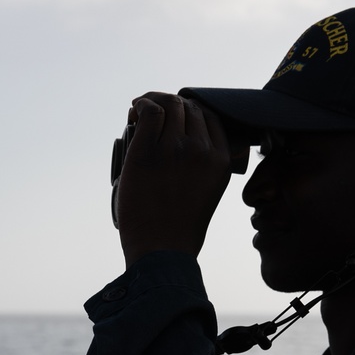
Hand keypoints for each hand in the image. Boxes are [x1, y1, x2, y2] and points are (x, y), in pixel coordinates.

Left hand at [115, 92, 232, 267]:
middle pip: (188, 107)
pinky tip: (134, 110)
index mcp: (220, 160)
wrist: (162, 252)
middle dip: (170, 106)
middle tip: (152, 115)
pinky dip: (141, 105)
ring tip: (139, 113)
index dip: (190, 112)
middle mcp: (201, 150)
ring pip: (169, 105)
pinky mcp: (147, 154)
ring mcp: (175, 150)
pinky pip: (149, 112)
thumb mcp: (207, 193)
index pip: (209, 117)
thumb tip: (187, 142)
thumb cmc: (180, 229)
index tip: (175, 119)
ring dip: (153, 103)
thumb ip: (204, 166)